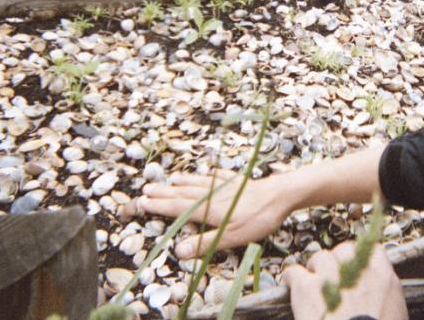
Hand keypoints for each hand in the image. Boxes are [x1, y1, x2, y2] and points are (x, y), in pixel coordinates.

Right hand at [119, 171, 292, 257]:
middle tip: (146, 189)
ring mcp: (226, 186)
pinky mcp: (239, 181)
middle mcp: (213, 195)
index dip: (159, 206)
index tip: (142, 202)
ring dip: (183, 182)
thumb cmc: (257, 218)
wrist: (281, 195)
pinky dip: (208, 174)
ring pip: (198, 183)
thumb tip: (177, 251)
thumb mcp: (231, 237)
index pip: (178, 207)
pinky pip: (218, 176)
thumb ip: (204, 243)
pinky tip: (206, 171)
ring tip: (170, 180)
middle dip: (164, 192)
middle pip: (183, 193)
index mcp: (208, 209)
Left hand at [283, 242, 407, 319]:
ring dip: (316, 268)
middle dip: (337, 261)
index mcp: (384, 279)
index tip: (356, 266)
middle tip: (333, 276)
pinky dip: (291, 277)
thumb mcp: (395, 315)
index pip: (372, 251)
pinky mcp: (307, 289)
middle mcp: (358, 271)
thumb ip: (387, 299)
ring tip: (312, 281)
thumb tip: (379, 300)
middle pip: (344, 250)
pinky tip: (291, 283)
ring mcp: (331, 277)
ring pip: (320, 257)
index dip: (361, 257)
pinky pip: (294, 272)